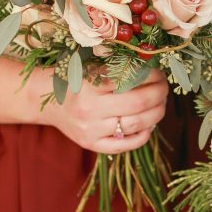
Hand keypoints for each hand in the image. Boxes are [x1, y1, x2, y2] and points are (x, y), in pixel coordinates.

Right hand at [40, 69, 168, 153]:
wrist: (47, 101)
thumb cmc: (75, 80)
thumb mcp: (90, 67)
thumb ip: (117, 66)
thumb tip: (153, 69)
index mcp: (88, 84)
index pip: (130, 78)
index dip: (151, 76)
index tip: (158, 73)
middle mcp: (89, 109)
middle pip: (138, 102)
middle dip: (159, 93)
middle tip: (164, 88)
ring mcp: (91, 130)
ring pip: (137, 124)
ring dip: (157, 113)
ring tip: (160, 104)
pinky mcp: (92, 145)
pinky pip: (127, 144)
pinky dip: (144, 134)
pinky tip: (149, 124)